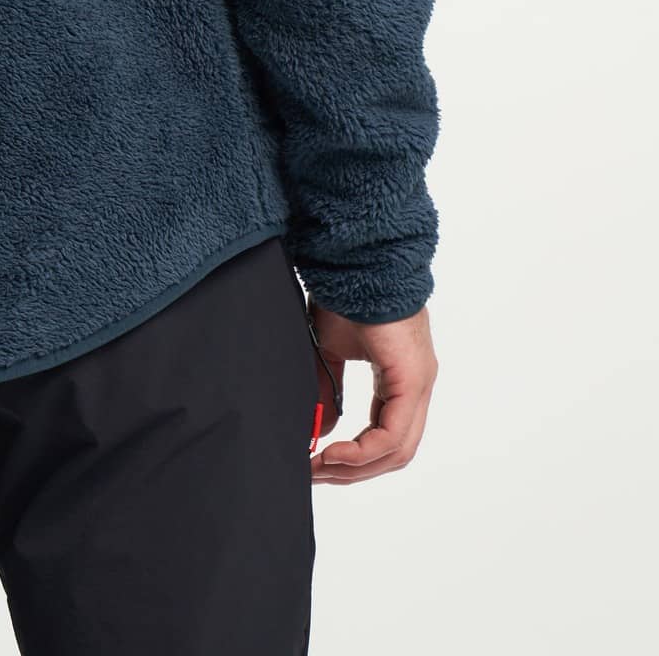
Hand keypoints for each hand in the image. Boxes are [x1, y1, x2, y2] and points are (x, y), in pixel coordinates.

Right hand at [307, 295, 437, 484]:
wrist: (358, 260)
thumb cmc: (347, 294)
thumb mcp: (330, 349)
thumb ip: (329, 389)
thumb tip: (323, 430)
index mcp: (400, 379)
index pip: (386, 436)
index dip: (355, 457)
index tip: (318, 462)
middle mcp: (416, 386)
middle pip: (394, 452)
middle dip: (353, 471)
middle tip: (315, 473)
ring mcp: (418, 385)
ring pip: (397, 450)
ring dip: (356, 467)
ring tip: (319, 466)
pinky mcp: (412, 381)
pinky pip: (393, 435)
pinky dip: (363, 451)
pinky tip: (334, 453)